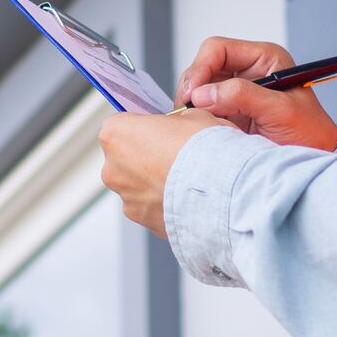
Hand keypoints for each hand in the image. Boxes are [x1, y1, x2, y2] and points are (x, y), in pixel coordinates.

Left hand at [98, 110, 228, 236]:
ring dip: (156, 182)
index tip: (163, 131)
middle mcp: (113, 168)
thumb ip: (177, 121)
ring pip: (138, 185)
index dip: (146, 127)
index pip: (123, 125)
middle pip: (127, 158)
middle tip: (178, 155)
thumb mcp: (194, 116)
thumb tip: (181, 125)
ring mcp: (126, 197)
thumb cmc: (205, 149)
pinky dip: (165, 203)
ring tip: (187, 180)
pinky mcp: (142, 220)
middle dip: (148, 156)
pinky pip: (151, 206)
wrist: (223, 190)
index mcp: (115, 134)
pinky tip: (187, 197)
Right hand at [176, 36, 336, 149]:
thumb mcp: (281, 110)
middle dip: (193, 86)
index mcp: (264, 58)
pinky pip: (203, 108)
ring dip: (193, 103)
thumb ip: (243, 96)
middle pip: (204, 66)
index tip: (192, 93)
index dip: (201, 67)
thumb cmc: (310, 132)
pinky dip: (197, 116)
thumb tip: (202, 94)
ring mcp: (236, 91)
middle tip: (187, 109)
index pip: (219, 49)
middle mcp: (248, 70)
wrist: (316, 158)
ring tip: (196, 121)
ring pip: (199, 87)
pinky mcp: (229, 111)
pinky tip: (201, 127)